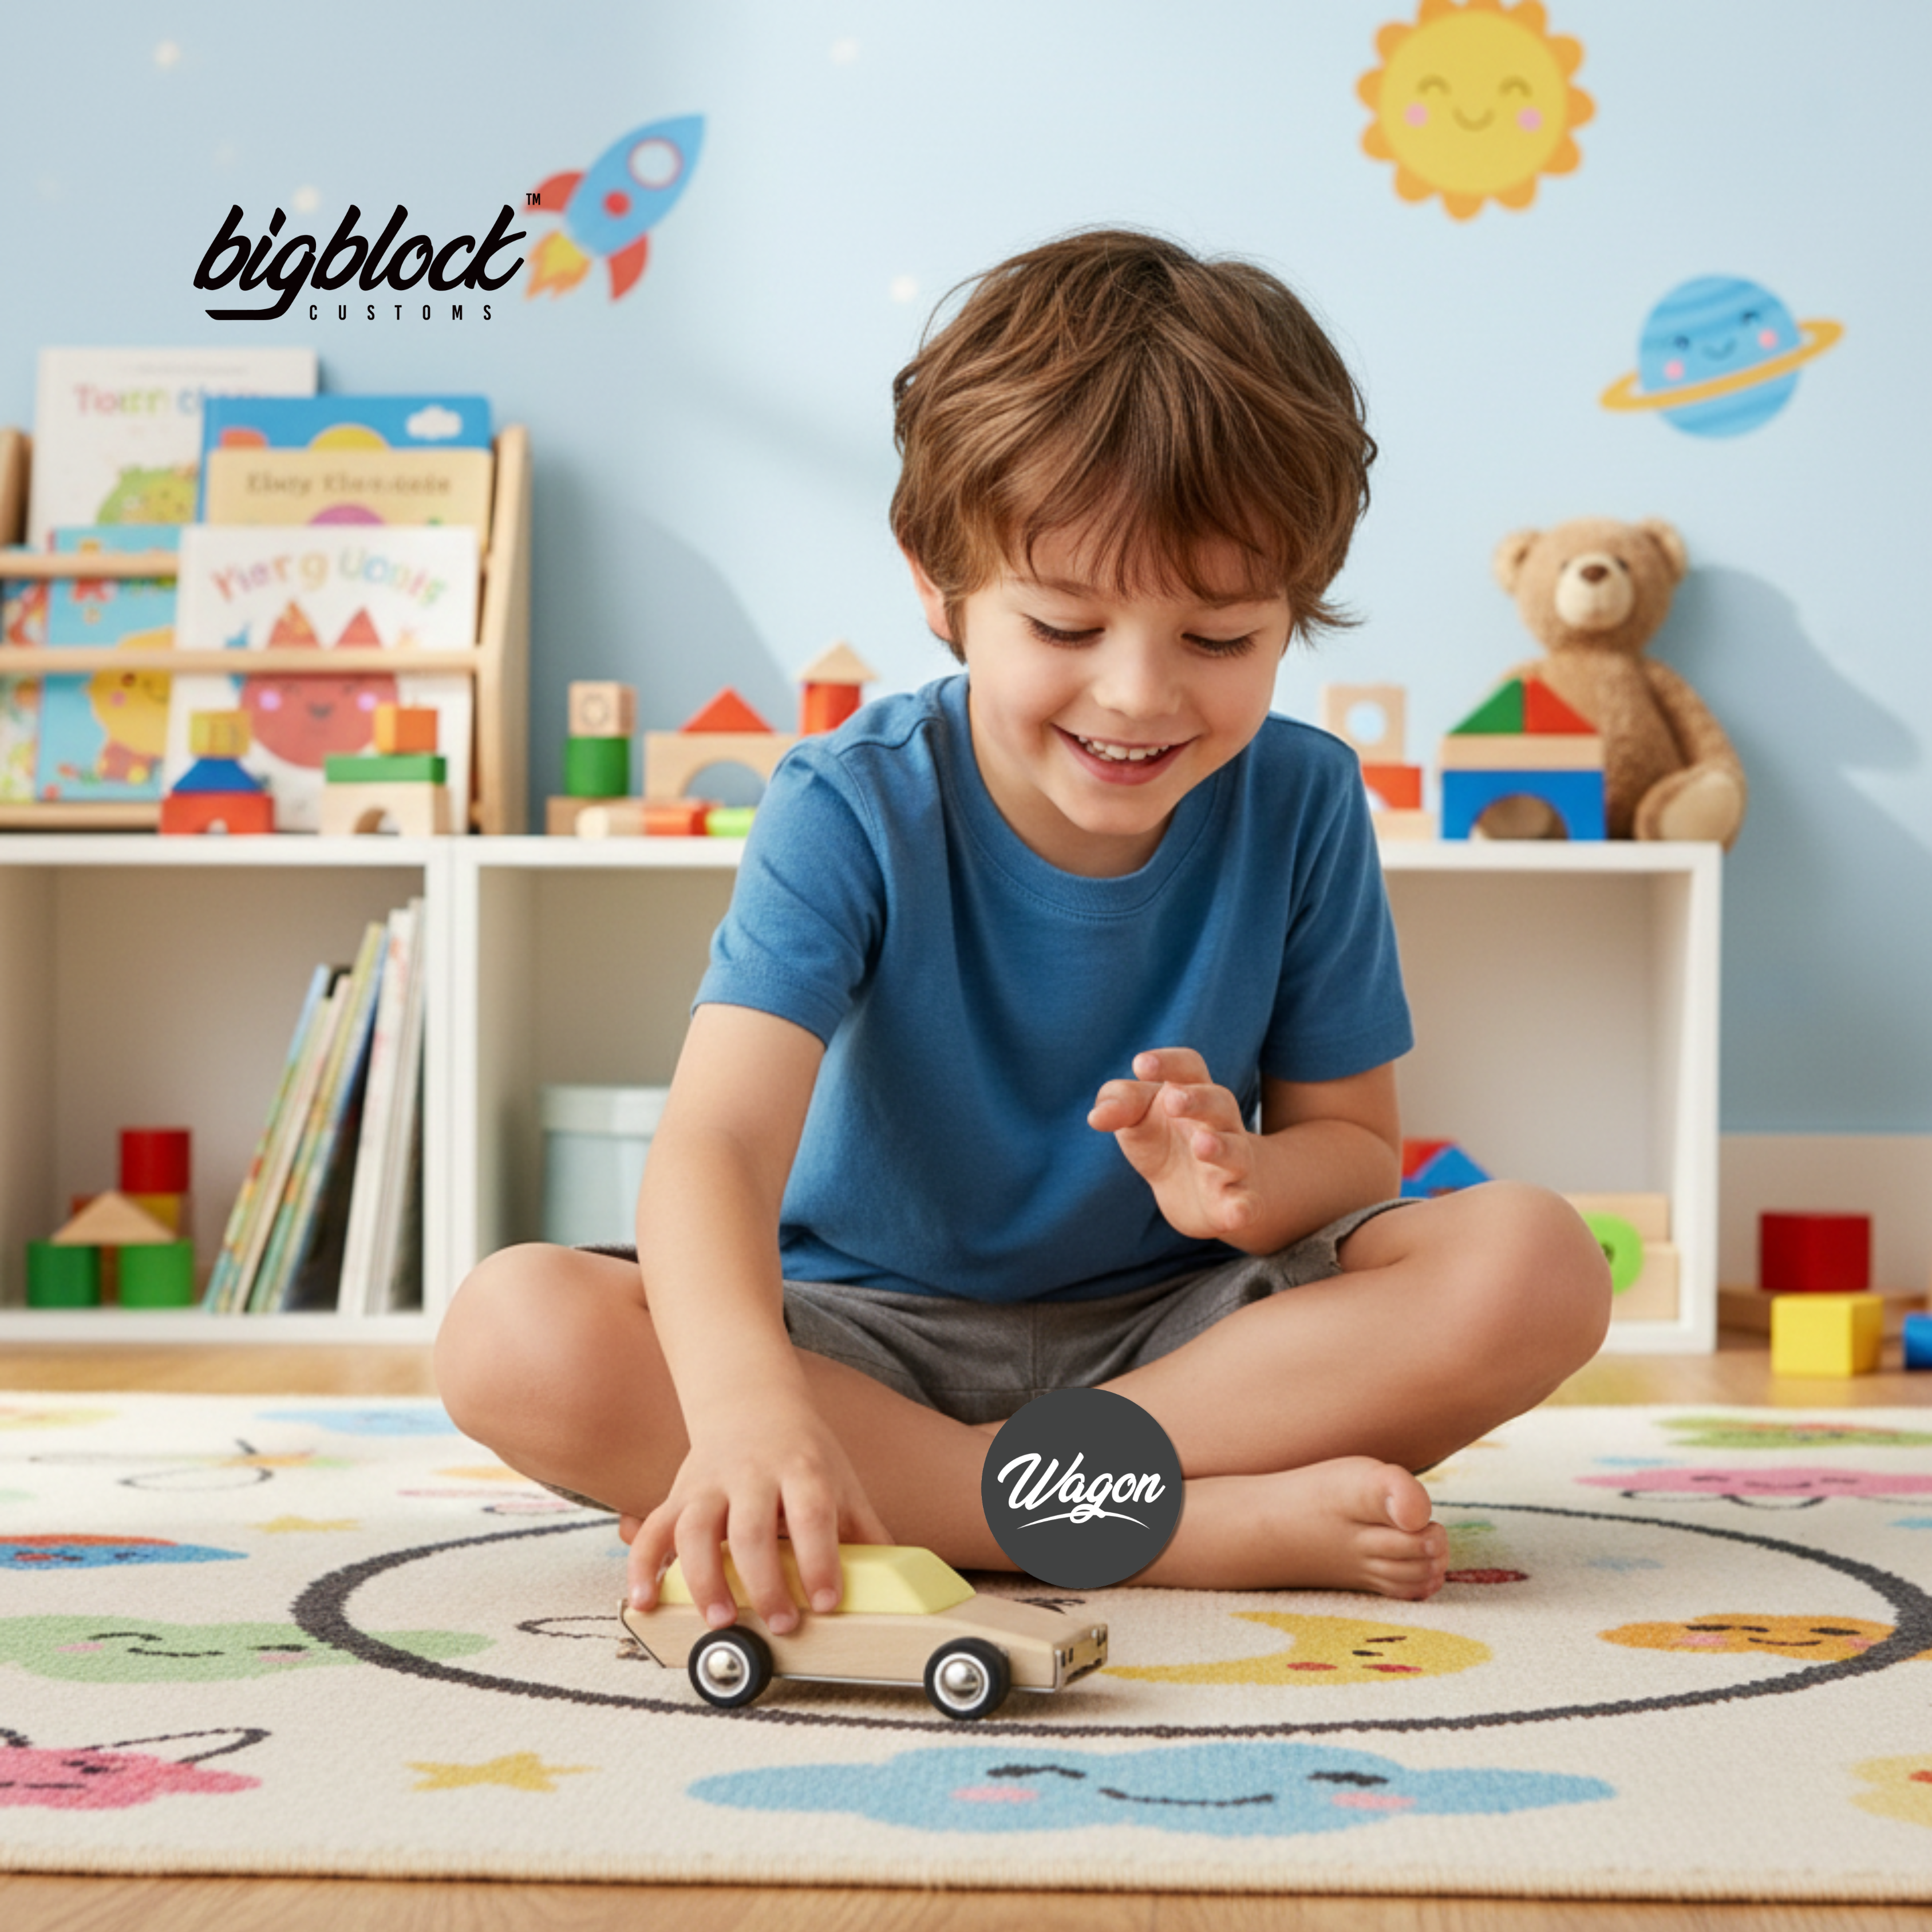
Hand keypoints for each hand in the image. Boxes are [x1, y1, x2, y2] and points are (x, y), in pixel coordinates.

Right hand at [622, 1391, 892, 1637]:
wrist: (751, 1402)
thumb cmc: (803, 1453)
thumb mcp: (841, 1481)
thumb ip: (864, 1532)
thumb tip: (901, 1583)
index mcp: (801, 1469)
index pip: (810, 1512)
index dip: (818, 1558)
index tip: (826, 1601)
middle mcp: (751, 1474)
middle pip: (751, 1527)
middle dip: (763, 1579)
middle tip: (780, 1622)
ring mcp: (709, 1484)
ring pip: (695, 1529)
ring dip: (704, 1578)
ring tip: (720, 1620)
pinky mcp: (678, 1495)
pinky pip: (653, 1530)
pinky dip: (642, 1566)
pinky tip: (644, 1601)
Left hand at [1088, 1047, 1265, 1242]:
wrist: (1194, 1191)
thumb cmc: (1162, 1138)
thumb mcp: (1136, 1116)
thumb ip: (1118, 1104)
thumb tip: (1096, 1117)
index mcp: (1192, 1092)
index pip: (1188, 1067)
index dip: (1168, 1062)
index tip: (1140, 1065)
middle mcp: (1218, 1123)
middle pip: (1218, 1103)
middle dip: (1198, 1100)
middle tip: (1173, 1101)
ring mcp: (1230, 1163)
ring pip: (1234, 1151)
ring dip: (1220, 1148)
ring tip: (1201, 1146)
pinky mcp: (1233, 1201)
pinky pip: (1245, 1203)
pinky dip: (1243, 1208)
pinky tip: (1236, 1214)